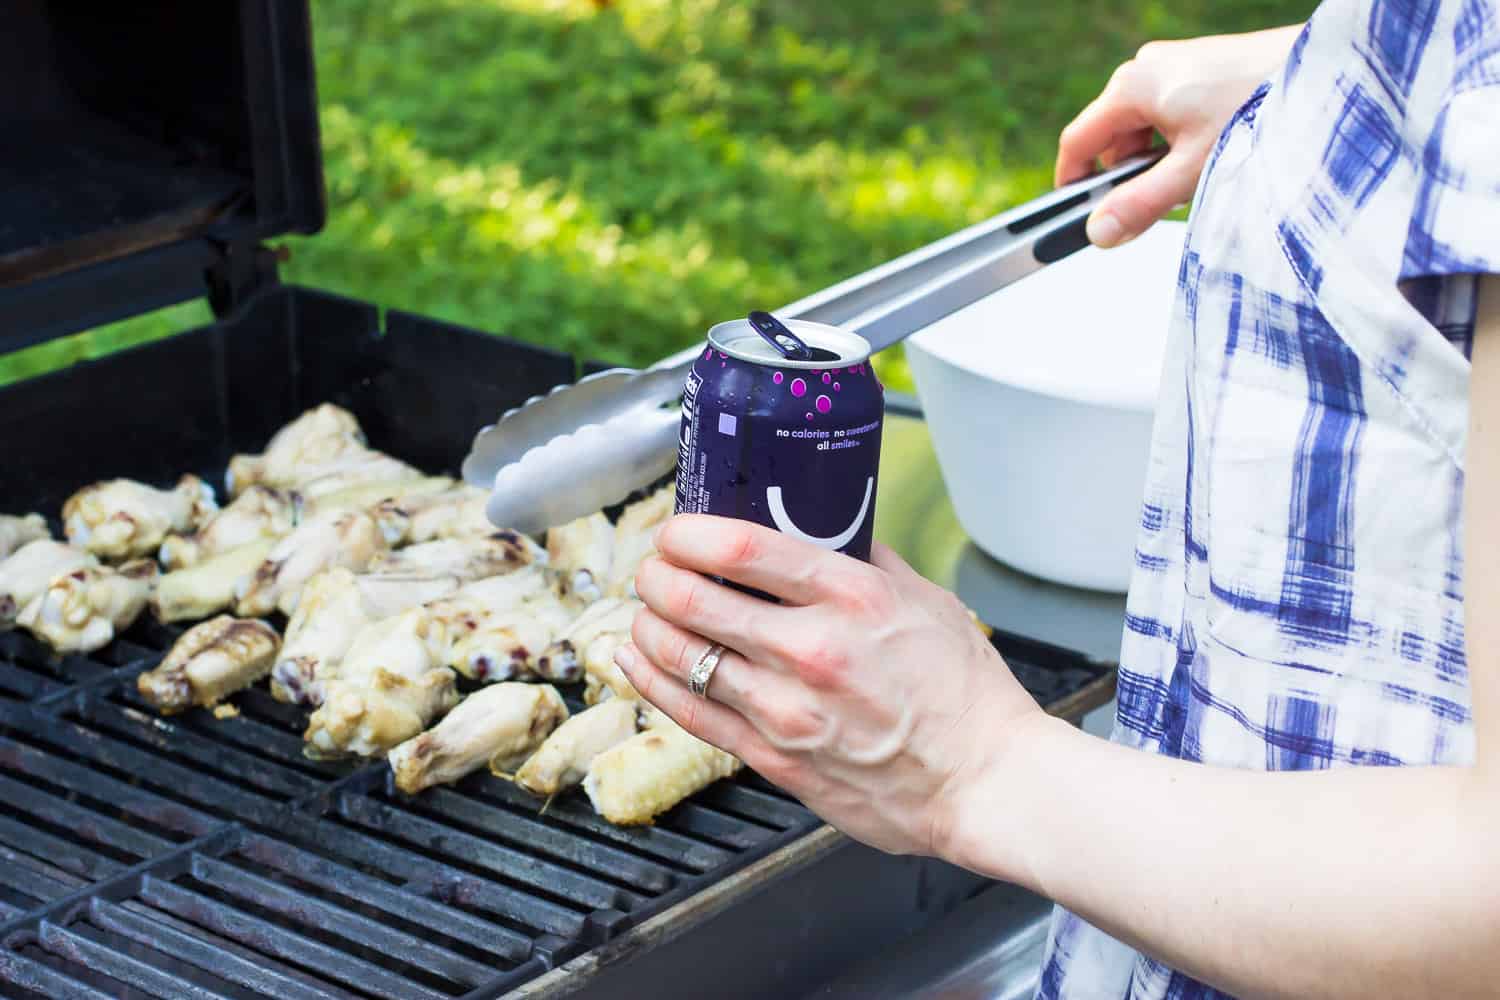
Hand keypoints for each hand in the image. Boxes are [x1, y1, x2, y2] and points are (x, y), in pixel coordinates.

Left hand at [616, 514, 1043, 857]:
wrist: (984, 781)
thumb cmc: (964, 694)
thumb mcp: (926, 600)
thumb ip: (867, 560)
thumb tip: (824, 526)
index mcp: (852, 597)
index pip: (740, 548)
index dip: (688, 532)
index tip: (676, 529)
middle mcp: (812, 648)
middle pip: (694, 598)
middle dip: (657, 575)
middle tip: (654, 568)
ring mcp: (788, 708)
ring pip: (681, 655)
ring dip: (648, 623)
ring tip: (645, 609)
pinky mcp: (776, 758)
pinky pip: (692, 713)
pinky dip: (652, 680)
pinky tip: (636, 658)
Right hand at [1058, 24, 1303, 247]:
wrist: (1326, 73)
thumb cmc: (1261, 109)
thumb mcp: (1193, 169)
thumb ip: (1140, 205)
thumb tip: (1098, 233)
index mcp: (1132, 86)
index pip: (1078, 141)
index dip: (1074, 183)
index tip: (1082, 216)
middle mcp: (1146, 69)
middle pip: (1112, 139)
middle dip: (1131, 176)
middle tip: (1164, 203)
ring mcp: (1174, 66)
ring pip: (1144, 130)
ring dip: (1160, 162)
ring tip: (1201, 175)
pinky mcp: (1199, 70)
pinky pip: (1169, 116)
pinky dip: (1181, 143)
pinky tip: (1214, 154)